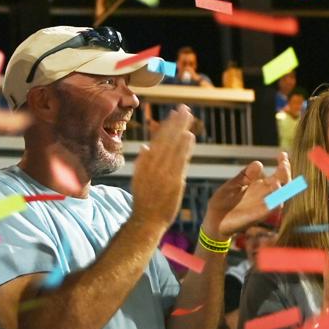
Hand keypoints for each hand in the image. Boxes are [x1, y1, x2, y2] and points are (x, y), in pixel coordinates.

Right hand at [130, 104, 193, 228]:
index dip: (167, 126)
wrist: (147, 220)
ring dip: (181, 129)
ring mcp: (164, 172)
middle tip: (184, 108)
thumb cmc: (144, 200)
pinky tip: (189, 136)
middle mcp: (154, 164)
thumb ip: (143, 162)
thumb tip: (146, 147)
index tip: (174, 114)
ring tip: (188, 116)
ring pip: (173, 146)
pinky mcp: (174, 181)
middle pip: (167, 139)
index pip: (158, 140)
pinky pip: (180, 160)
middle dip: (176, 122)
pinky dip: (184, 148)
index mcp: (146, 162)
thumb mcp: (138, 178)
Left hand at [214, 152, 291, 237]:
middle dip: (286, 173)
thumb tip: (259, 163)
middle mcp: (264, 196)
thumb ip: (245, 175)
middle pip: (283, 184)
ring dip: (283, 186)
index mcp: (259, 187)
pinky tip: (276, 190)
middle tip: (284, 162)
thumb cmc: (223, 203)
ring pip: (280, 196)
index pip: (277, 175)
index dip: (282, 165)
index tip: (282, 154)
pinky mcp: (257, 216)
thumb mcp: (233, 185)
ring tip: (281, 175)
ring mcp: (262, 206)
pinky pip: (270, 209)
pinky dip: (275, 201)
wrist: (213, 221)